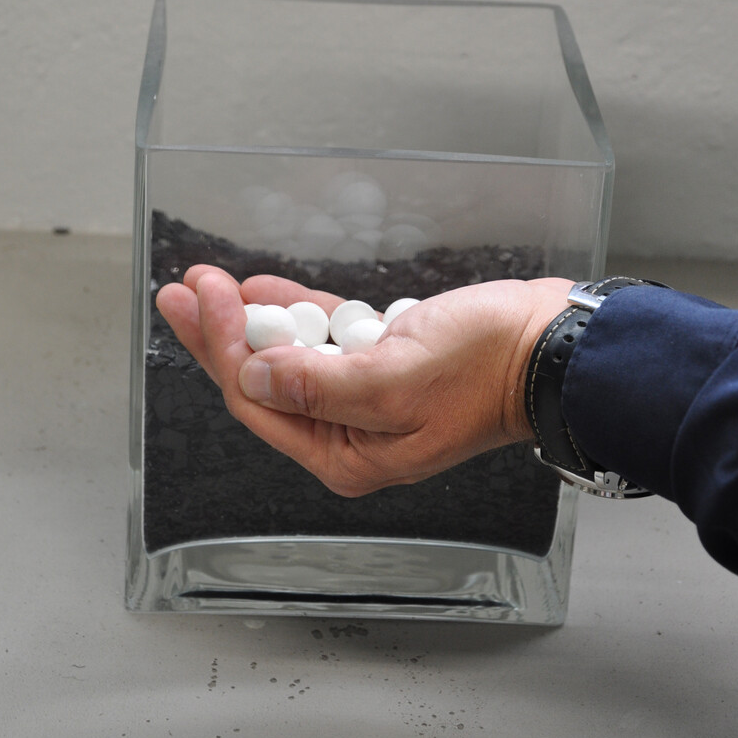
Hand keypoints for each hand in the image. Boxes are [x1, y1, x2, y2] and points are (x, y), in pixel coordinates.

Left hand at [155, 265, 574, 495]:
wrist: (550, 346)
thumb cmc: (486, 370)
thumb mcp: (394, 380)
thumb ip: (318, 384)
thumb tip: (254, 378)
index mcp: (348, 454)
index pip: (259, 402)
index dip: (223, 346)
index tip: (203, 295)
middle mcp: (350, 431)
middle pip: (265, 380)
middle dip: (222, 332)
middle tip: (187, 287)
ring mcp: (366, 393)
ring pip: (289, 355)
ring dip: (253, 319)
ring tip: (214, 283)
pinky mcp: (385, 358)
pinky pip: (324, 336)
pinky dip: (296, 311)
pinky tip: (267, 290)